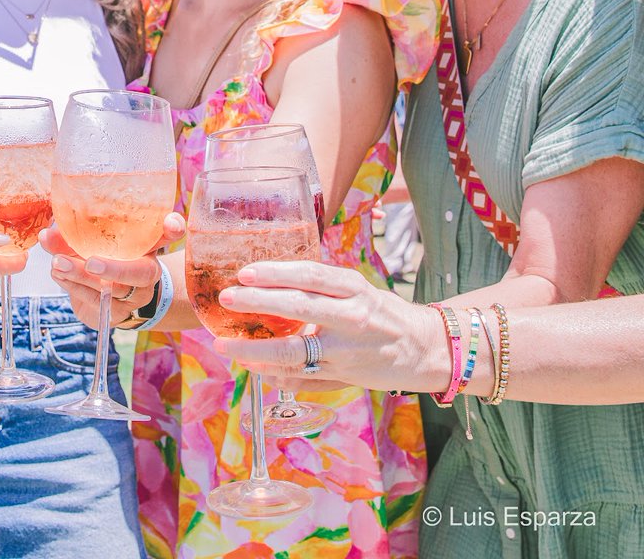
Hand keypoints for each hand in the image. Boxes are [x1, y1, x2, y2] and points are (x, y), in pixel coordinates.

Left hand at [40, 211, 184, 329]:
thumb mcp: (94, 243)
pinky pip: (93, 300)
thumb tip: (45, 235)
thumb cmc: (103, 259)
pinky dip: (72, 286)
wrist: (108, 299)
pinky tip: (58, 275)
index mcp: (147, 247)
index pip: (167, 235)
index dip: (173, 229)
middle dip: (115, 268)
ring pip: (111, 289)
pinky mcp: (115, 313)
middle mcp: (146, 271)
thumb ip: (72, 236)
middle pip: (140, 272)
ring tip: (58, 263)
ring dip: (81, 276)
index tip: (173, 223)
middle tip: (90, 261)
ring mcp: (132, 296)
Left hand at [211, 260, 442, 393]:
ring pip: (294, 351)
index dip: (276, 272)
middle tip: (226, 297)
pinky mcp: (343, 375)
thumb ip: (318, 288)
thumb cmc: (380, 313)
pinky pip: (301, 375)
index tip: (245, 272)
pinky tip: (250, 365)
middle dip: (257, 302)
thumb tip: (265, 283)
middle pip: (298, 307)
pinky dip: (271, 371)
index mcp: (354, 288)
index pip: (311, 275)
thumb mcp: (356, 290)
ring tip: (225, 343)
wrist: (424, 349)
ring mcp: (347, 350)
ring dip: (254, 349)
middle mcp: (352, 316)